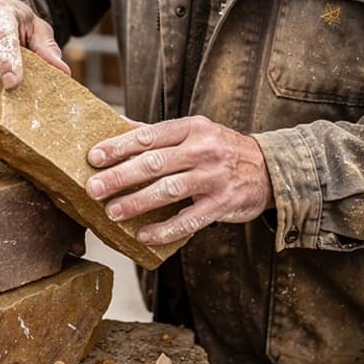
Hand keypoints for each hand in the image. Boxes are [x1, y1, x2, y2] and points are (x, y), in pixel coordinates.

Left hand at [85, 115, 273, 244]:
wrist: (269, 170)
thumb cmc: (221, 150)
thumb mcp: (195, 132)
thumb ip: (160, 134)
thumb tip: (119, 129)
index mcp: (192, 127)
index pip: (149, 136)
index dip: (119, 147)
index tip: (94, 157)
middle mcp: (203, 150)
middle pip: (154, 163)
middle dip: (120, 176)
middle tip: (93, 188)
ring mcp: (214, 178)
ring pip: (169, 190)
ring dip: (137, 202)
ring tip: (112, 212)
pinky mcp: (222, 204)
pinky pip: (189, 220)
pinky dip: (164, 229)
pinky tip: (144, 235)